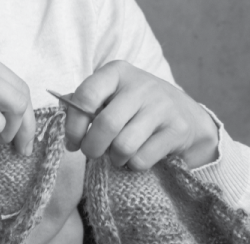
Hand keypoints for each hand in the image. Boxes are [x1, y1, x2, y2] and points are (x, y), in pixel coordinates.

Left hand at [64, 60, 218, 169]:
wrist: (187, 116)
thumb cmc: (137, 107)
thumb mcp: (112, 95)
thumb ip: (86, 101)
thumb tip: (62, 105)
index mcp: (117, 72)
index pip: (86, 95)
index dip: (74, 125)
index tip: (73, 142)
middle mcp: (141, 85)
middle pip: (106, 124)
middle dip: (92, 148)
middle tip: (92, 154)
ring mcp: (162, 106)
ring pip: (124, 145)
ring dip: (114, 159)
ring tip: (116, 156)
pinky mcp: (177, 129)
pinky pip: (142, 158)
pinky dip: (133, 165)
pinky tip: (136, 157)